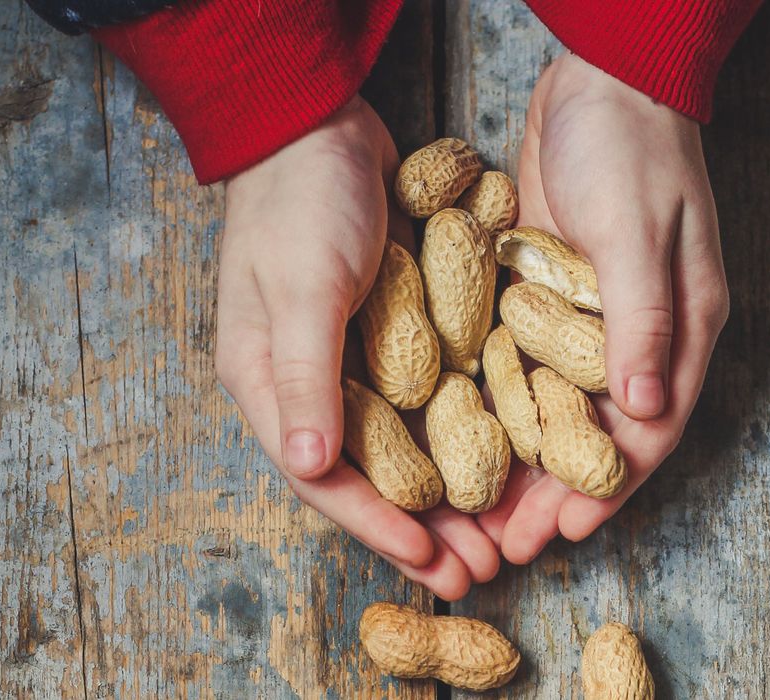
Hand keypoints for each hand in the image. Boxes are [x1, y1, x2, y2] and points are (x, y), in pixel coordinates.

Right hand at [215, 96, 497, 597]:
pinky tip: (499, 457)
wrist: (320, 124)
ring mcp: (351, 359)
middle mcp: (310, 384)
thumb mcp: (304, 286)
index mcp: (270, 385)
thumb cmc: (301, 202)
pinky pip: (427, 400)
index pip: (326, 479)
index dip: (379, 527)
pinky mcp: (390, 332)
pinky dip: (459, 433)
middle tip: (477, 574)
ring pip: (405, 446)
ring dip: (448, 490)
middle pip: (371, 475)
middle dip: (423, 528)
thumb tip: (313, 468)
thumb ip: (305, 376)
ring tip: (495, 535)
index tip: (433, 564)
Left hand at [479, 54, 729, 562]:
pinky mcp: (550, 293)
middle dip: (558, 490)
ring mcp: (592, 316)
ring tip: (482, 509)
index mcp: (682, 327)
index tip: (569, 530)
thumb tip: (644, 413)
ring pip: (557, 408)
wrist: (600, 79)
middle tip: (512, 542)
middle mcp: (639, 335)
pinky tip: (466, 435)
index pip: (650, 428)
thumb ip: (641, 322)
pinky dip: (503, 404)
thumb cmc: (633, 149)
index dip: (611, 484)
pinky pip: (527, 365)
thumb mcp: (639, 233)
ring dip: (524, 459)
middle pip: (598, 431)